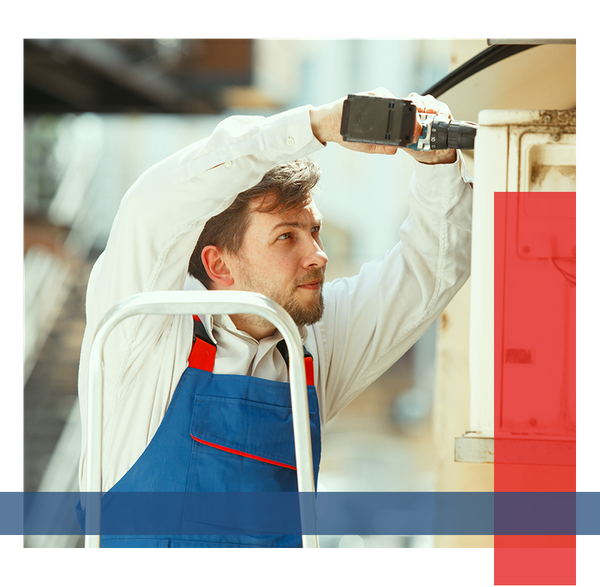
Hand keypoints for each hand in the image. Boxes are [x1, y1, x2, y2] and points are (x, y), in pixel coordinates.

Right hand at [309, 89, 456, 163]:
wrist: (330, 125)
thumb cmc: (347, 135)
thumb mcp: (368, 145)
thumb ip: (383, 147)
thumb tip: (396, 149)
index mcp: (384, 121)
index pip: (402, 121)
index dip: (413, 125)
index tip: (418, 131)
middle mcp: (383, 110)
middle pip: (403, 109)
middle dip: (411, 117)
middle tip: (416, 125)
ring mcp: (378, 101)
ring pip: (396, 101)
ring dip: (403, 109)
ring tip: (407, 116)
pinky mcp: (371, 94)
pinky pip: (385, 95)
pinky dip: (389, 100)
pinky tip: (387, 108)